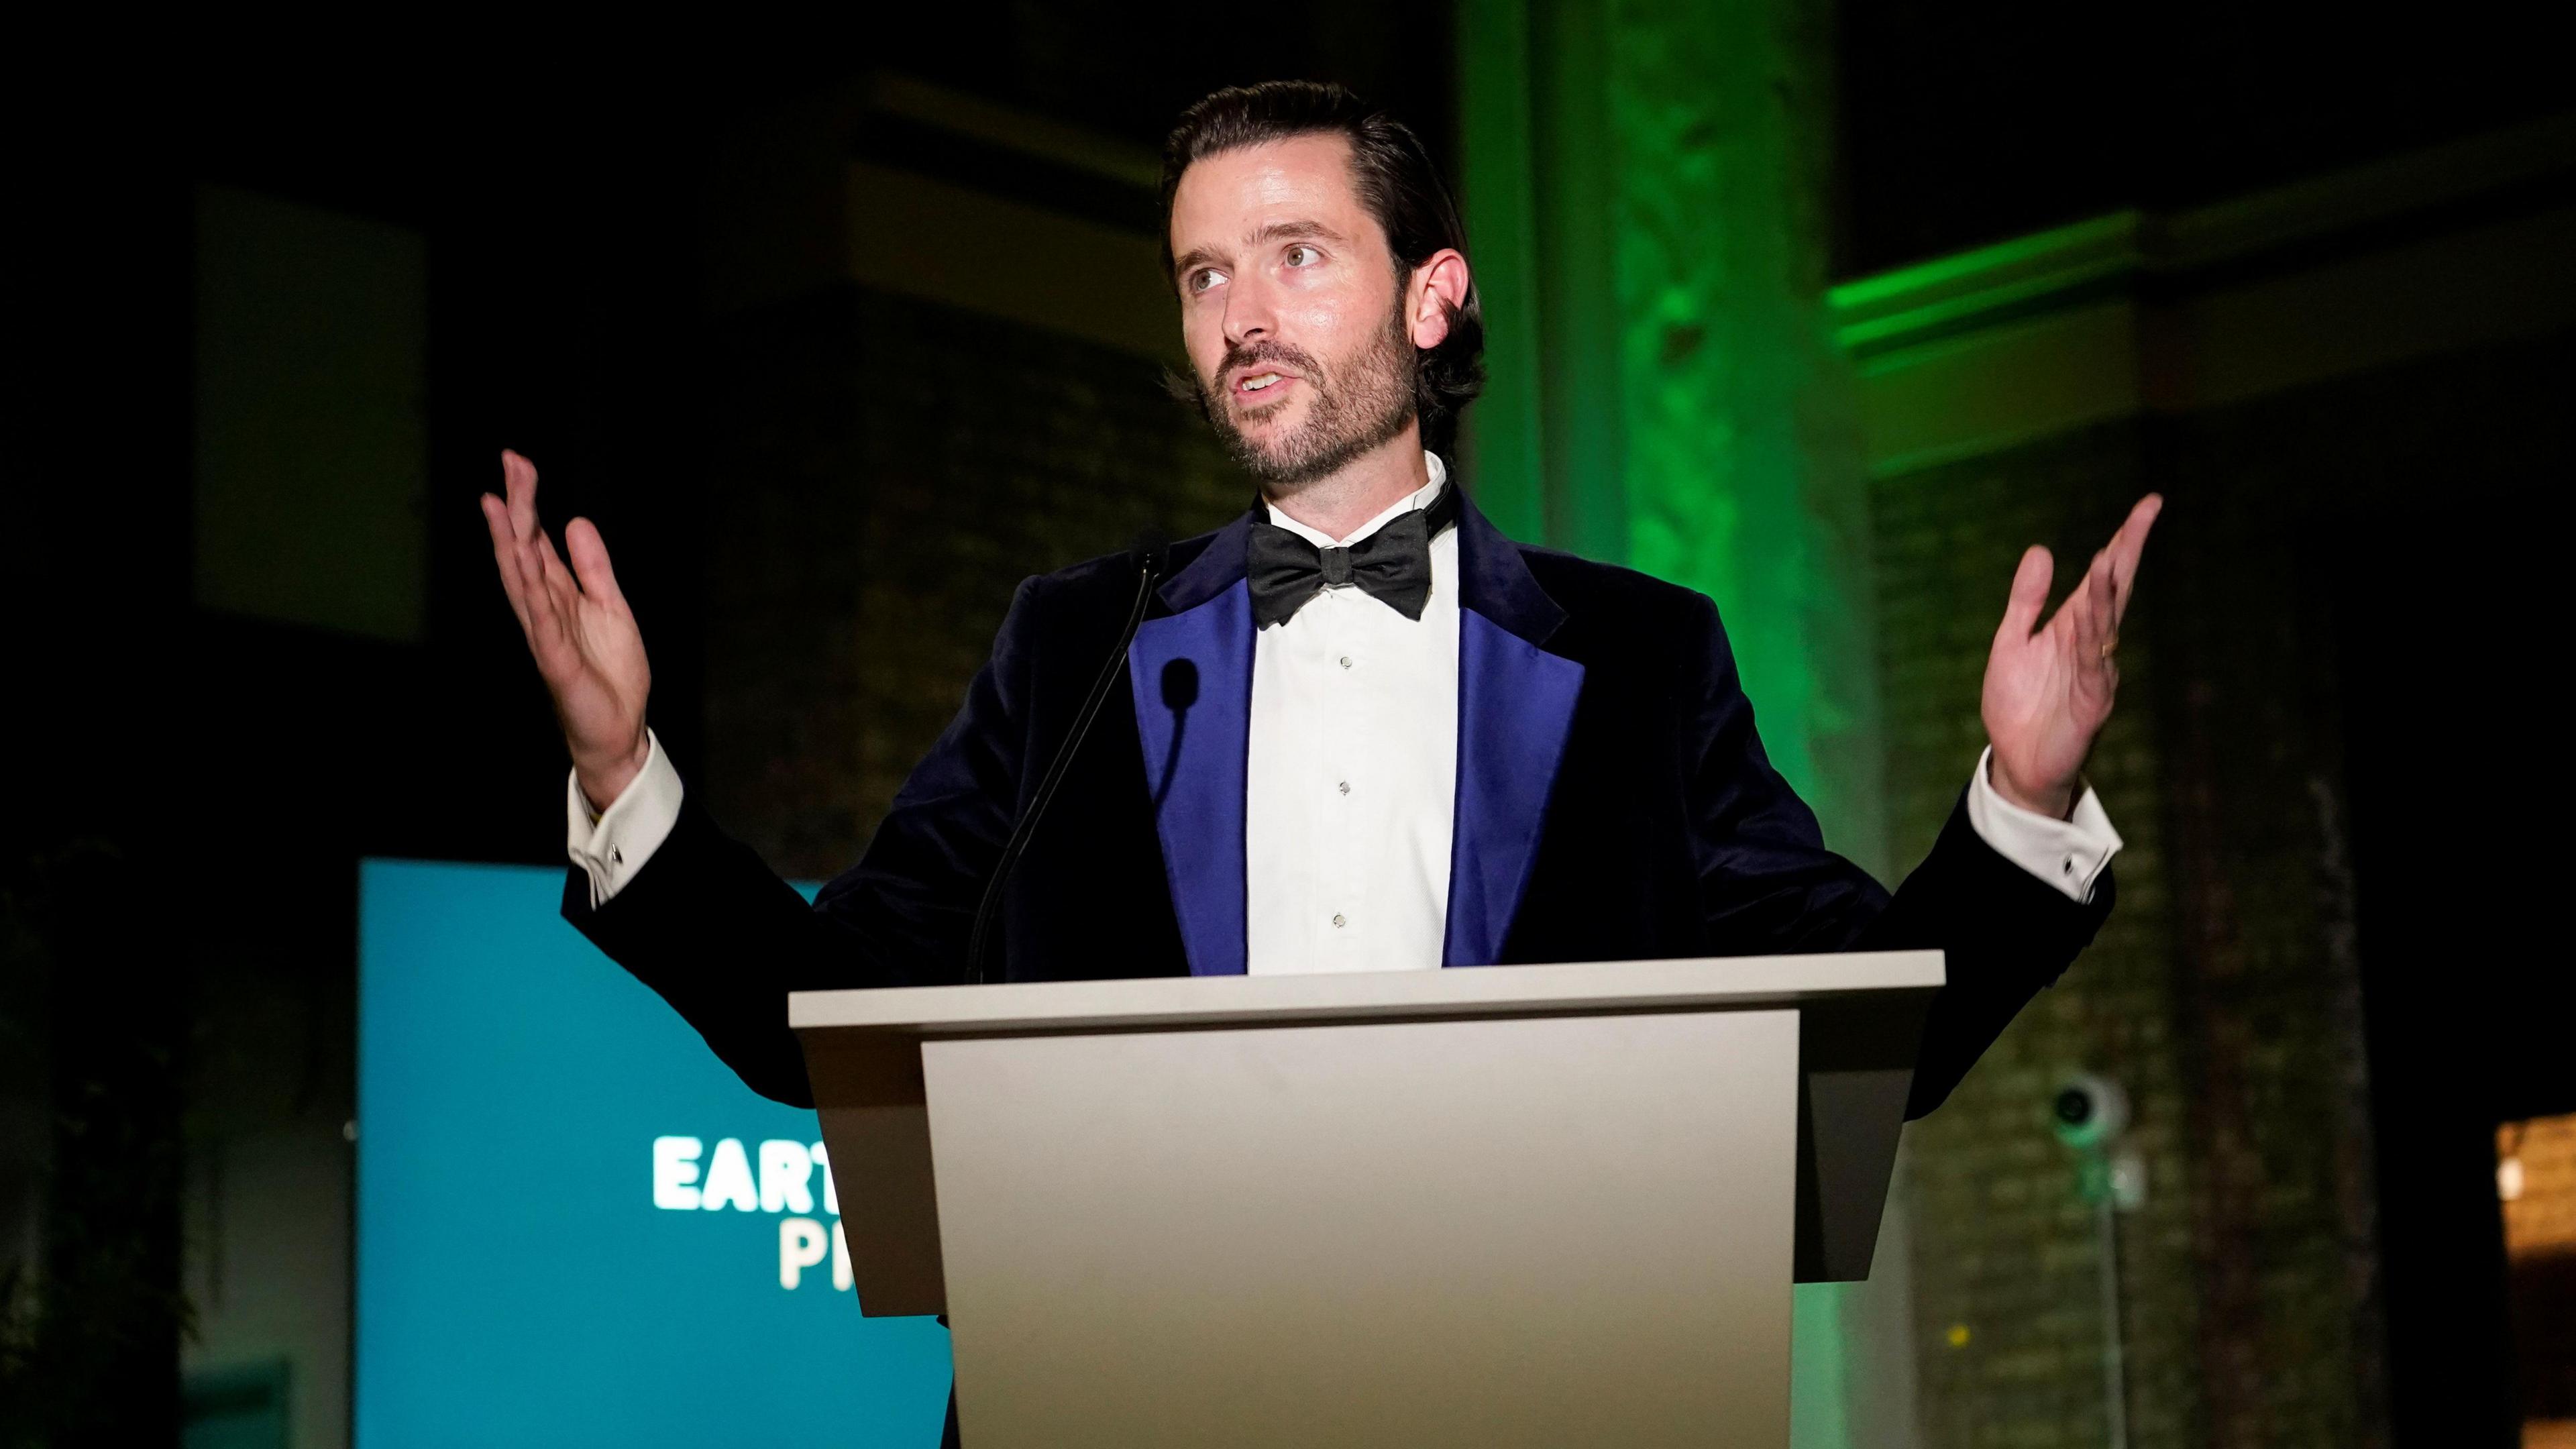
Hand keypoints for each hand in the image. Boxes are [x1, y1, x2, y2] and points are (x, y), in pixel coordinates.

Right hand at [481, 450, 652, 809]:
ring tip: (502, 502)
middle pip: (523, 549)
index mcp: (558, 594)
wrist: (620, 729)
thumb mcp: (612, 607)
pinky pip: (540, 620)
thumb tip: (574, 522)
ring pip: (521, 579)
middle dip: (517, 506)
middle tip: (511, 462)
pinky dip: (531, 591)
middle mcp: (544, 608)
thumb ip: (593, 568)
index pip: (536, 540)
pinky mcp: (555, 659)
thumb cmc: (611, 673)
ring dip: (511, 540)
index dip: (527, 503)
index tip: (518, 463)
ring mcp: (545, 632)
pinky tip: (524, 562)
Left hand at [1981, 495, 2162, 818]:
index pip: (2106, 576)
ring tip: (2108, 555)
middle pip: (2116, 589)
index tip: (2148, 504)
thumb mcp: (2011, 643)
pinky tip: (2092, 613)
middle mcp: (2093, 643)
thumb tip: (2041, 549)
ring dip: (2106, 590)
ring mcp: (2097, 671)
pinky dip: (2093, 637)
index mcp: (2074, 625)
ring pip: (2106, 623)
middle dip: (2129, 550)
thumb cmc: (2017, 704)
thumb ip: (2026, 600)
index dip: (2125, 540)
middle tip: (2147, 512)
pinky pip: (2094, 663)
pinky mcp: (2091, 700)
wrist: (2017, 762)